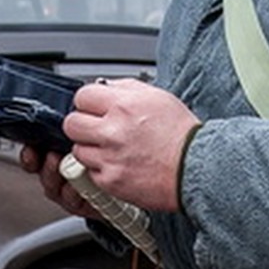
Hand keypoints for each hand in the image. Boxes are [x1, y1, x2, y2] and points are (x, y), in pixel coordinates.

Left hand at [63, 79, 196, 211]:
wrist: (197, 169)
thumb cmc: (182, 135)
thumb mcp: (158, 97)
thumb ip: (125, 89)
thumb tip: (104, 87)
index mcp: (124, 105)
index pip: (81, 96)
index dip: (88, 103)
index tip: (95, 109)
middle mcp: (113, 130)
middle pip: (71, 124)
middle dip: (83, 126)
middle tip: (98, 130)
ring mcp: (109, 157)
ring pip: (78, 150)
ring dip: (91, 150)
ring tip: (112, 150)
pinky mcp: (111, 181)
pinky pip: (90, 173)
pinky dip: (102, 170)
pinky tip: (120, 165)